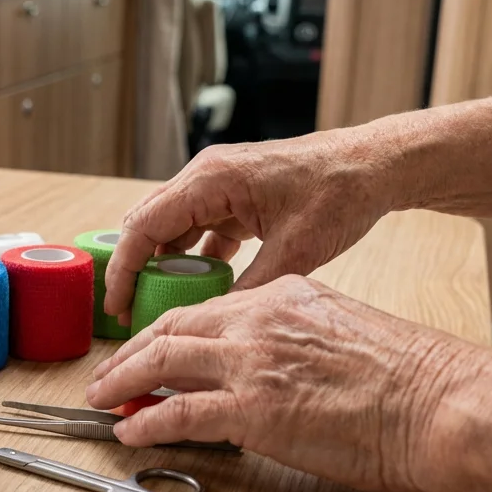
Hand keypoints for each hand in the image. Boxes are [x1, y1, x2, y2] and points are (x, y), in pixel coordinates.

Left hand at [84, 276, 478, 491]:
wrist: (439, 404)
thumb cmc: (408, 379)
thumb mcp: (341, 331)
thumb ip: (295, 337)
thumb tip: (266, 364)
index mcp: (284, 296)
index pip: (206, 309)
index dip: (167, 331)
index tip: (148, 348)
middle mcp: (259, 320)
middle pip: (171, 326)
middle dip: (129, 351)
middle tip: (107, 372)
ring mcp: (252, 362)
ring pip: (161, 359)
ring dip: (121, 380)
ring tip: (99, 398)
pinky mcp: (252, 409)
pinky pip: (177, 411)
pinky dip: (144, 421)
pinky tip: (129, 431)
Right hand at [103, 131, 398, 320]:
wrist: (373, 167)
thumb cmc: (339, 193)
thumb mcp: (294, 251)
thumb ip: (249, 288)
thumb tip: (214, 324)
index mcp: (211, 179)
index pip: (143, 225)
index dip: (124, 269)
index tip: (117, 306)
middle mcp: (206, 176)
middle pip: (147, 224)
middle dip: (134, 269)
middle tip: (129, 313)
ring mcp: (219, 186)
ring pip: (170, 228)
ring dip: (164, 265)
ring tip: (160, 305)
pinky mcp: (235, 197)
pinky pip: (198, 229)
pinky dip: (193, 258)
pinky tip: (200, 288)